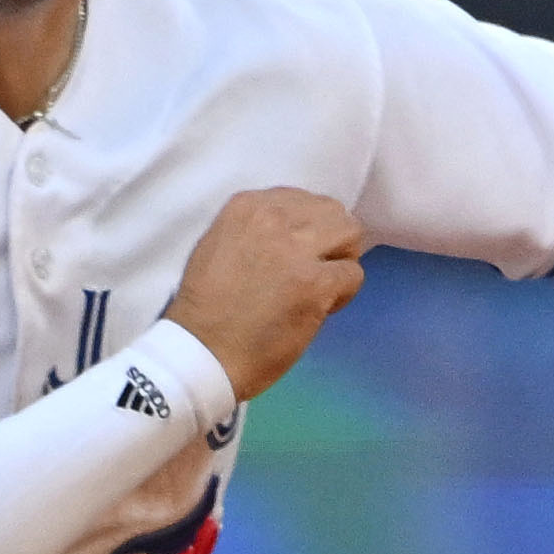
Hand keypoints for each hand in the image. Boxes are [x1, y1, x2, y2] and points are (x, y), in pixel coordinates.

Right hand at [166, 189, 365, 403]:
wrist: (200, 354)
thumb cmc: (204, 309)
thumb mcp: (218, 246)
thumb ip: (254, 231)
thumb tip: (291, 234)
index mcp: (247, 206)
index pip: (300, 200)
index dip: (305, 230)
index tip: (294, 257)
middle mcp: (273, 218)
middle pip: (331, 212)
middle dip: (330, 241)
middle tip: (315, 271)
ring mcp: (297, 250)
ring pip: (350, 234)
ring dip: (341, 261)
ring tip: (321, 287)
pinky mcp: (315, 284)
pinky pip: (353, 274)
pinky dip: (343, 294)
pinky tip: (320, 310)